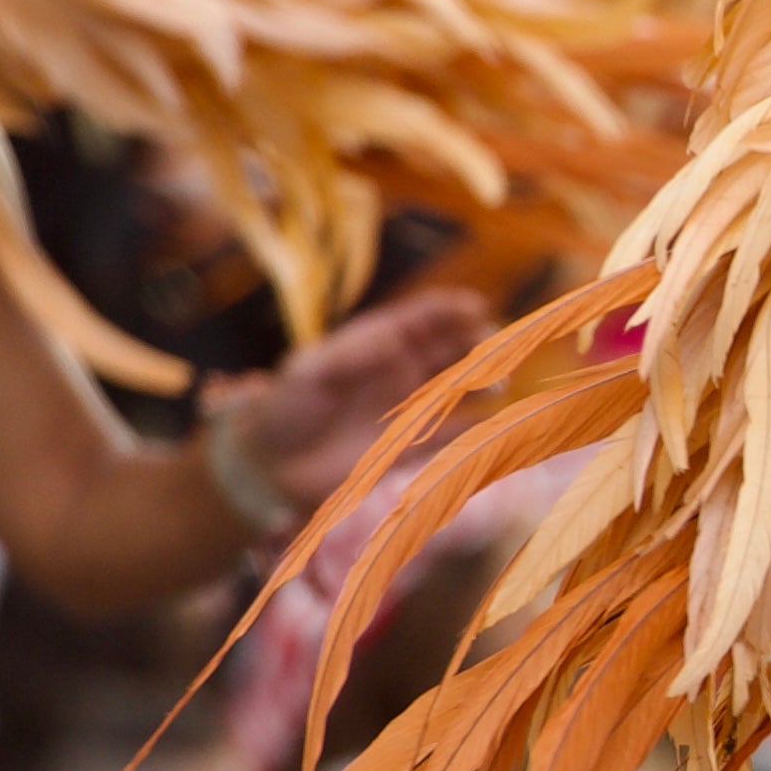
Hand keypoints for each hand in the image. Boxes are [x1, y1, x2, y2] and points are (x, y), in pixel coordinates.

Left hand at [203, 287, 487, 511]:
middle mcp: (399, 369)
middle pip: (449, 348)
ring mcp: (408, 406)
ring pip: (457, 386)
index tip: (475, 306)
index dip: (449, 309)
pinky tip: (494, 422)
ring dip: (481, 383)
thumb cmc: (285, 408)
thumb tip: (395, 341)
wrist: (270, 465)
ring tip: (501, 384)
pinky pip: (450, 432)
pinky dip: (473, 427)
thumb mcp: (311, 372)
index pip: (421, 316)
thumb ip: (353, 357)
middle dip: (477, 343)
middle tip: (497, 347)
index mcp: (376, 342)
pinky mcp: (410, 445)